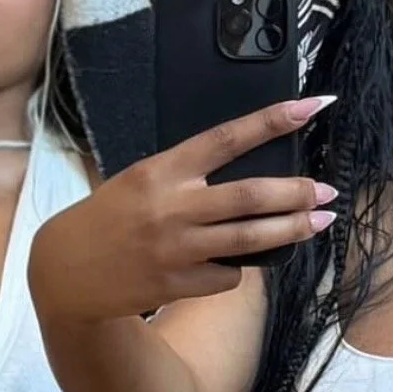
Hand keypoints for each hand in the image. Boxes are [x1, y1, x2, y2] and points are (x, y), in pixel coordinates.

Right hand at [30, 95, 337, 322]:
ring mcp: (176, 248)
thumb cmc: (108, 220)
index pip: (226, 138)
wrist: (66, 272)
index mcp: (161, 170)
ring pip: (250, 238)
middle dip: (296, 192)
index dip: (272, 121)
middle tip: (326, 191)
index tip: (311, 107)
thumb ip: (185, 178)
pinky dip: (235, 269)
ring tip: (318, 223)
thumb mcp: (139, 183)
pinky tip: (225, 266)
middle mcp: (172, 206)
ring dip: (291, 229)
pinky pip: (227, 275)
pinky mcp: (178, 283)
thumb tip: (245, 183)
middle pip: (250, 195)